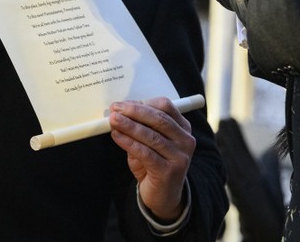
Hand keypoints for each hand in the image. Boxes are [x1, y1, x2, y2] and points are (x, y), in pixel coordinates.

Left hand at [108, 97, 194, 222]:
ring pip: (152, 135)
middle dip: (134, 112)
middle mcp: (186, 140)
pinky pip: (145, 153)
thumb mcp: (149, 143)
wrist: (163, 197)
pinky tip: (117, 136)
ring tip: (113, 121)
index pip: (165, 107)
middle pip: (159, 119)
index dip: (143, 103)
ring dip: (129, 126)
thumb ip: (140, 128)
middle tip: (115, 109)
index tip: (122, 104)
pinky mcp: (169, 171)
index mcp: (183, 128)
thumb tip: (119, 112)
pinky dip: (129, 143)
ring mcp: (180, 156)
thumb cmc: (154, 165)